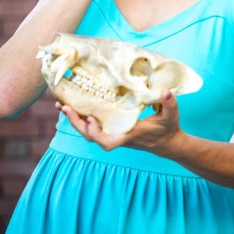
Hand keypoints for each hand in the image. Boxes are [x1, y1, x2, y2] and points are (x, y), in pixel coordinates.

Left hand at [58, 89, 182, 153]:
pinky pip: (91, 125)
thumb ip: (170, 104)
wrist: (167, 143)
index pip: (108, 142)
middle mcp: (116, 136)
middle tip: (65, 107)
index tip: (91, 119)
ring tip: (61, 105)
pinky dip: (79, 117)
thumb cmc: (168, 129)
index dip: (96, 133)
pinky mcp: (110, 128)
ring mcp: (112, 133)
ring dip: (74, 120)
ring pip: (87, 132)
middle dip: (76, 123)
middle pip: (90, 136)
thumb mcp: (171, 116)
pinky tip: (70, 106)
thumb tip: (166, 91)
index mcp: (128, 135)